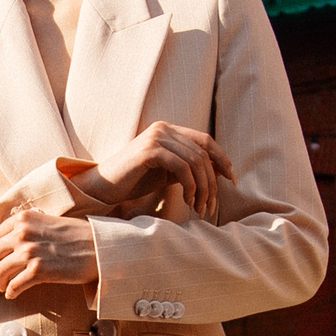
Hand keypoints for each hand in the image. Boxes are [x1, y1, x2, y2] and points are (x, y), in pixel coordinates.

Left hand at [0, 208, 99, 301]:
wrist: (98, 248)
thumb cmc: (77, 236)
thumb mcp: (48, 222)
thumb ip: (28, 228)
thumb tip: (11, 243)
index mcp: (24, 219)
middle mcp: (23, 233)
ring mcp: (29, 252)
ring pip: (1, 271)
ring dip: (0, 282)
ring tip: (5, 287)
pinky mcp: (37, 270)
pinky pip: (14, 285)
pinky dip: (10, 292)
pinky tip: (12, 294)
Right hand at [91, 121, 232, 217]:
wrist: (103, 187)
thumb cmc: (134, 181)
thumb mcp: (168, 173)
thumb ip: (189, 167)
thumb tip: (220, 171)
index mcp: (169, 130)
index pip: (206, 141)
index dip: (222, 159)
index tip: (232, 181)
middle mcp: (164, 128)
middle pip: (203, 152)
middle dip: (212, 182)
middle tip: (210, 206)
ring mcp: (156, 137)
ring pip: (195, 161)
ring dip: (202, 188)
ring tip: (198, 207)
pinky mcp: (149, 150)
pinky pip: (181, 167)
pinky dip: (190, 186)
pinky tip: (187, 200)